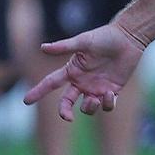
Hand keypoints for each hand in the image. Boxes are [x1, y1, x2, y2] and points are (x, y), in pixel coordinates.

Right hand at [24, 21, 146, 121]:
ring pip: (87, 108)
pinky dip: (107, 104)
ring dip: (89, 107)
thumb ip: (63, 47)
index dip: (38, 92)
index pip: (50, 83)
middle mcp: (81, 82)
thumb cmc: (104, 37)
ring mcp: (96, 88)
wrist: (128, 39)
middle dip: (64, 112)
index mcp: (71, 71)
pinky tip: (110, 93)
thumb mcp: (82, 42)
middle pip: (67, 102)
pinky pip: (107, 106)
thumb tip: (42, 47)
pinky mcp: (112, 90)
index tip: (26, 101)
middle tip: (67, 117)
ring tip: (94, 98)